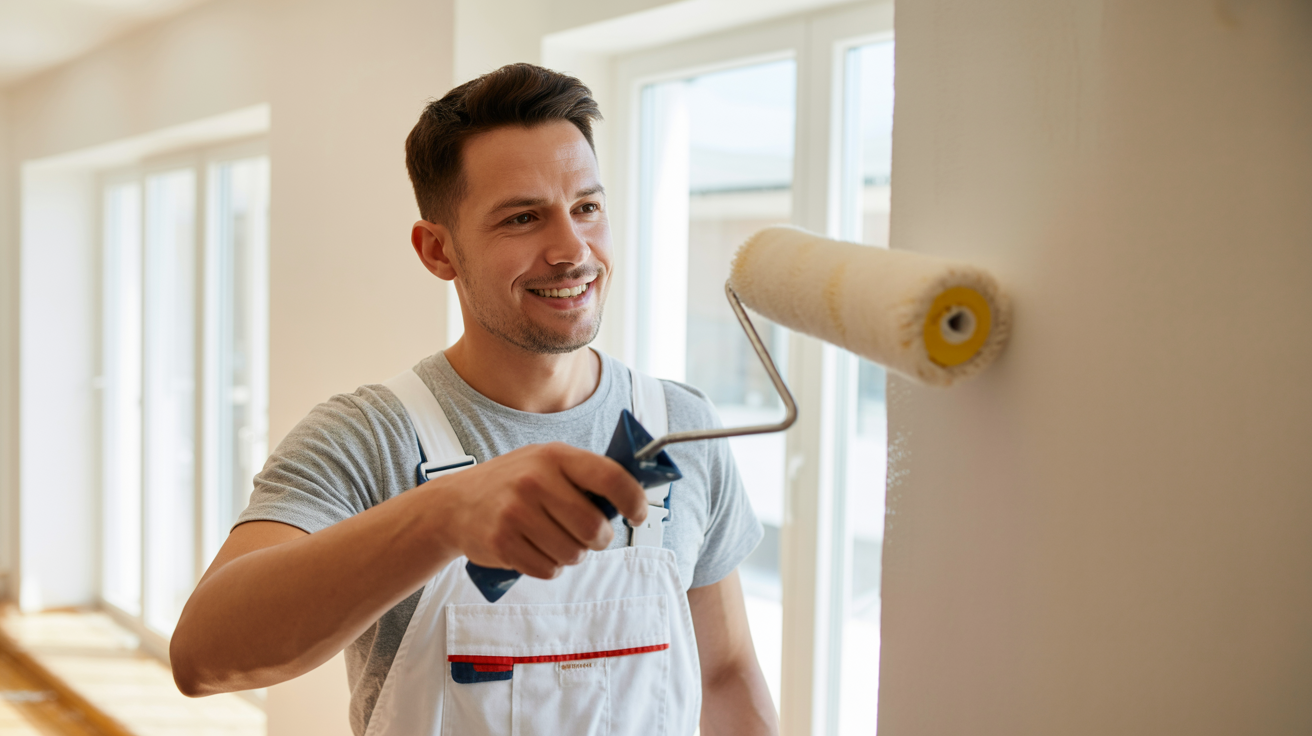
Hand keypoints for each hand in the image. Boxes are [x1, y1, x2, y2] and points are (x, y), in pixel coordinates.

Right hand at [426, 442, 647, 578]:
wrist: (453, 504)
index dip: (633, 499)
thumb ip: (583, 476)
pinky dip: (549, 566)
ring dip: (572, 555)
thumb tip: (631, 499)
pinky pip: (548, 570)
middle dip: (599, 540)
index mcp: (555, 456)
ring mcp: (516, 512)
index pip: (610, 477)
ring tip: (554, 540)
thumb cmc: (513, 484)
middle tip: (590, 536)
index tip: (638, 514)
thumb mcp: (545, 463)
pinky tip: (534, 549)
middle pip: (594, 528)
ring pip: (573, 554)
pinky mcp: (502, 542)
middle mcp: (535, 480)